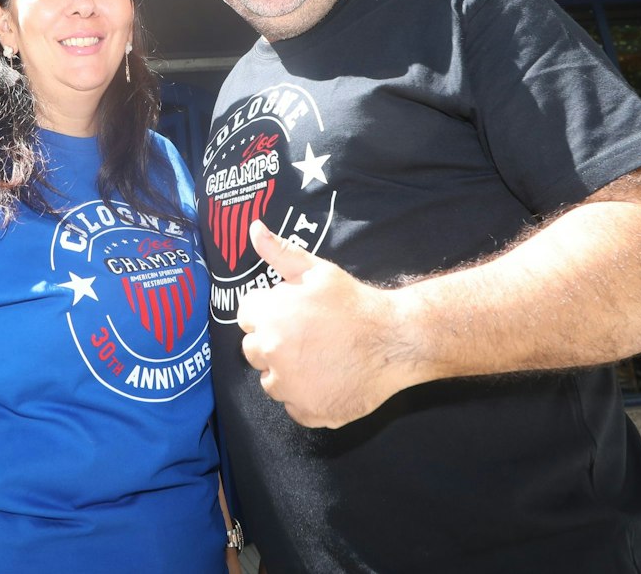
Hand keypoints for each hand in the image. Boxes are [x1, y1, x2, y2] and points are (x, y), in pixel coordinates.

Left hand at [235, 220, 409, 427]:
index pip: (246, 315)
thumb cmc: (355, 303)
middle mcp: (272, 354)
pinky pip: (294, 406)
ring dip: (286, 372)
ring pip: (271, 381)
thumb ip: (280, 253)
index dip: (268, 311)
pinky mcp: (309, 412)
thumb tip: (253, 228)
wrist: (394, 341)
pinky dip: (306, 396)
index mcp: (270, 317)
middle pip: (253, 350)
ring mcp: (290, 388)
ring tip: (319, 357)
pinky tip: (328, 378)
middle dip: (273, 341)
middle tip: (307, 335)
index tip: (291, 313)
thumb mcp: (318, 272)